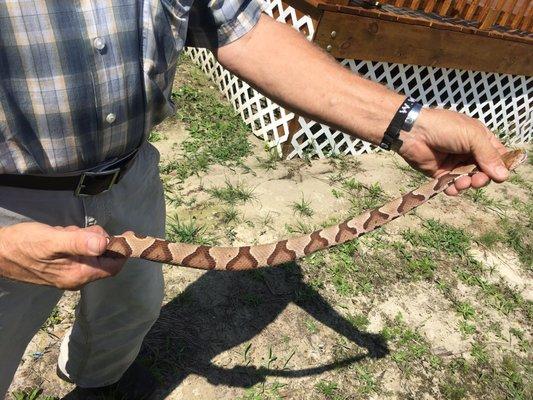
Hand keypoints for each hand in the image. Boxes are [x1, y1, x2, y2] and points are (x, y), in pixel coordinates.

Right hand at [0, 222, 124, 289]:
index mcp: (79, 275)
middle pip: (103, 257)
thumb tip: (105, 243)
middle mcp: (77, 278)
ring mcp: (68, 274)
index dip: (121, 250)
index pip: (113, 265)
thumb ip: (78, 242)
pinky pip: (77, 253)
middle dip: (95, 240)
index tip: (126, 233)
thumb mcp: (52, 240)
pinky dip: (73, 241)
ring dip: (82, 238)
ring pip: (90, 253)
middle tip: (76, 231)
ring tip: (63, 233)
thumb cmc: (23, 245)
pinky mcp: (61, 267)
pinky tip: (58, 235)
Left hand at [398, 108, 508, 195]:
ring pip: (469, 180)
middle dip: (483, 178)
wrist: (413, 133)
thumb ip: (488, 155)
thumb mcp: (472, 136)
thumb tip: (504, 176)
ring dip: (468, 184)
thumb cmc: (444, 128)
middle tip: (477, 180)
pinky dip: (454, 189)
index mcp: (480, 139)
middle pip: (484, 171)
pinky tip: (452, 189)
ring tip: (462, 183)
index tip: (500, 175)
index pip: (498, 155)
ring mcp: (454, 163)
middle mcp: (469, 152)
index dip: (501, 166)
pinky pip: (452, 185)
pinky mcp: (441, 173)